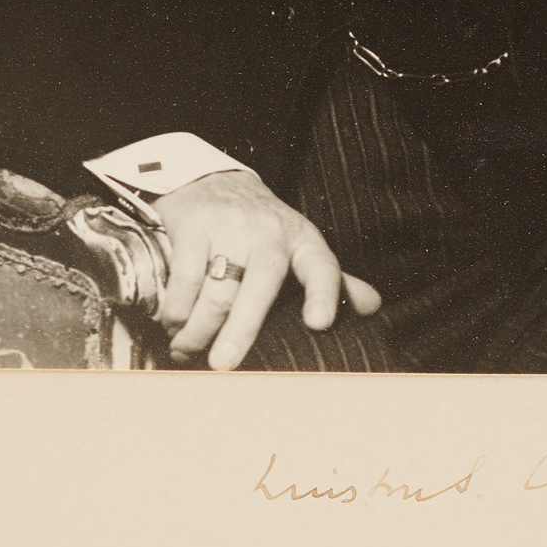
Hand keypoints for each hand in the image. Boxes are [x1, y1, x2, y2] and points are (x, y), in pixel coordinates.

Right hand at [153, 169, 381, 369]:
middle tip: (223, 365)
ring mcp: (230, 226)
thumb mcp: (298, 246)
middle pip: (259, 284)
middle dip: (241, 328)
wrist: (212, 181)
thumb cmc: (260, 229)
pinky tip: (174, 324)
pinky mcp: (193, 224)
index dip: (324, 294)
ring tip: (187, 351)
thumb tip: (372, 307)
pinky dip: (176, 308)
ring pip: (216, 289)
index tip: (319, 323)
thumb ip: (332, 280)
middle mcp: (269, 232)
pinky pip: (185, 277)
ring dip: (197, 329)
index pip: (321, 266)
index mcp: (302, 241)